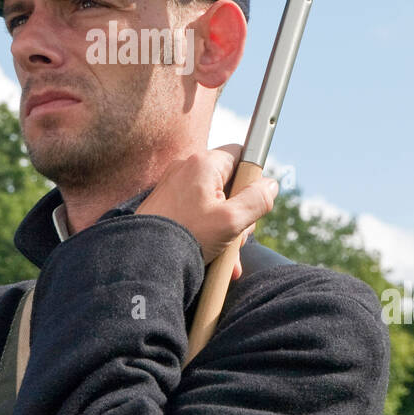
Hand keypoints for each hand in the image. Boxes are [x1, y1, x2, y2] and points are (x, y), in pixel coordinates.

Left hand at [136, 145, 278, 275]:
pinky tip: (213, 257)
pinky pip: (197, 212)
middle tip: (237, 237)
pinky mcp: (166, 203)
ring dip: (225, 228)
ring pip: (214, 202)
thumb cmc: (186, 237)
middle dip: (239, 212)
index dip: (252, 178)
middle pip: (229, 182)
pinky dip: (207, 231)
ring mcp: (174, 185)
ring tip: (224, 255)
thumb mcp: (231, 221)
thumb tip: (271, 185)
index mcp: (203, 164)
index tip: (253, 202)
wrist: (143, 260)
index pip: (241, 154)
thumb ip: (256, 200)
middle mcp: (186, 168)